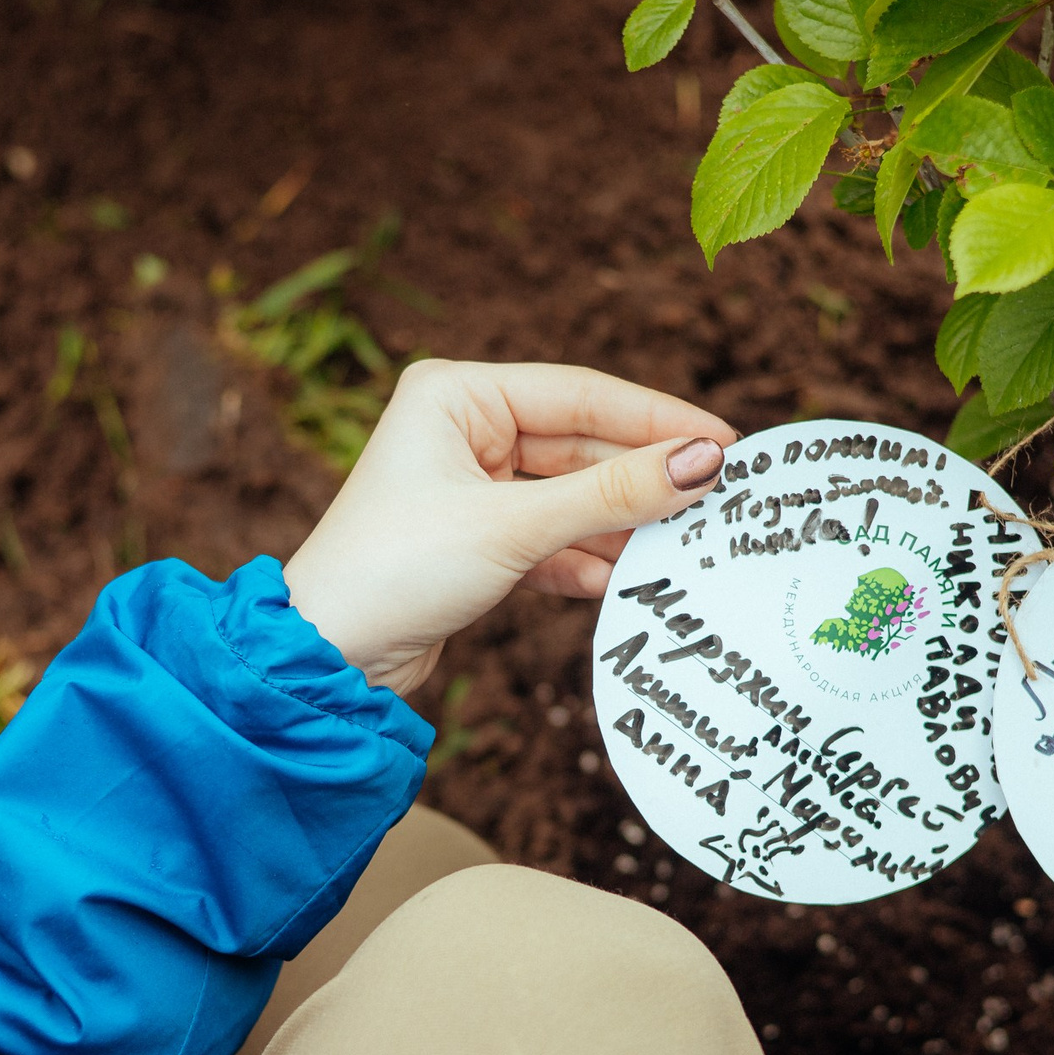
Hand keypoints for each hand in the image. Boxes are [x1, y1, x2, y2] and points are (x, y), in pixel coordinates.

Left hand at [282, 360, 734, 694]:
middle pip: (581, 446)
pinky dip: (585, 562)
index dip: (658, 419)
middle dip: (642, 481)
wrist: (327, 660)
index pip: (581, 394)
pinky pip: (550, 540)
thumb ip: (611, 495)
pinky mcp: (476, 542)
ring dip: (620, 527)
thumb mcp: (512, 527)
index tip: (727, 443)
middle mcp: (462, 430)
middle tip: (721, 502)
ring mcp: (469, 487)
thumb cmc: (396, 571)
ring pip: (570, 498)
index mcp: (455, 395)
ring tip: (686, 548)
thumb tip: (703, 463)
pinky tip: (625, 583)